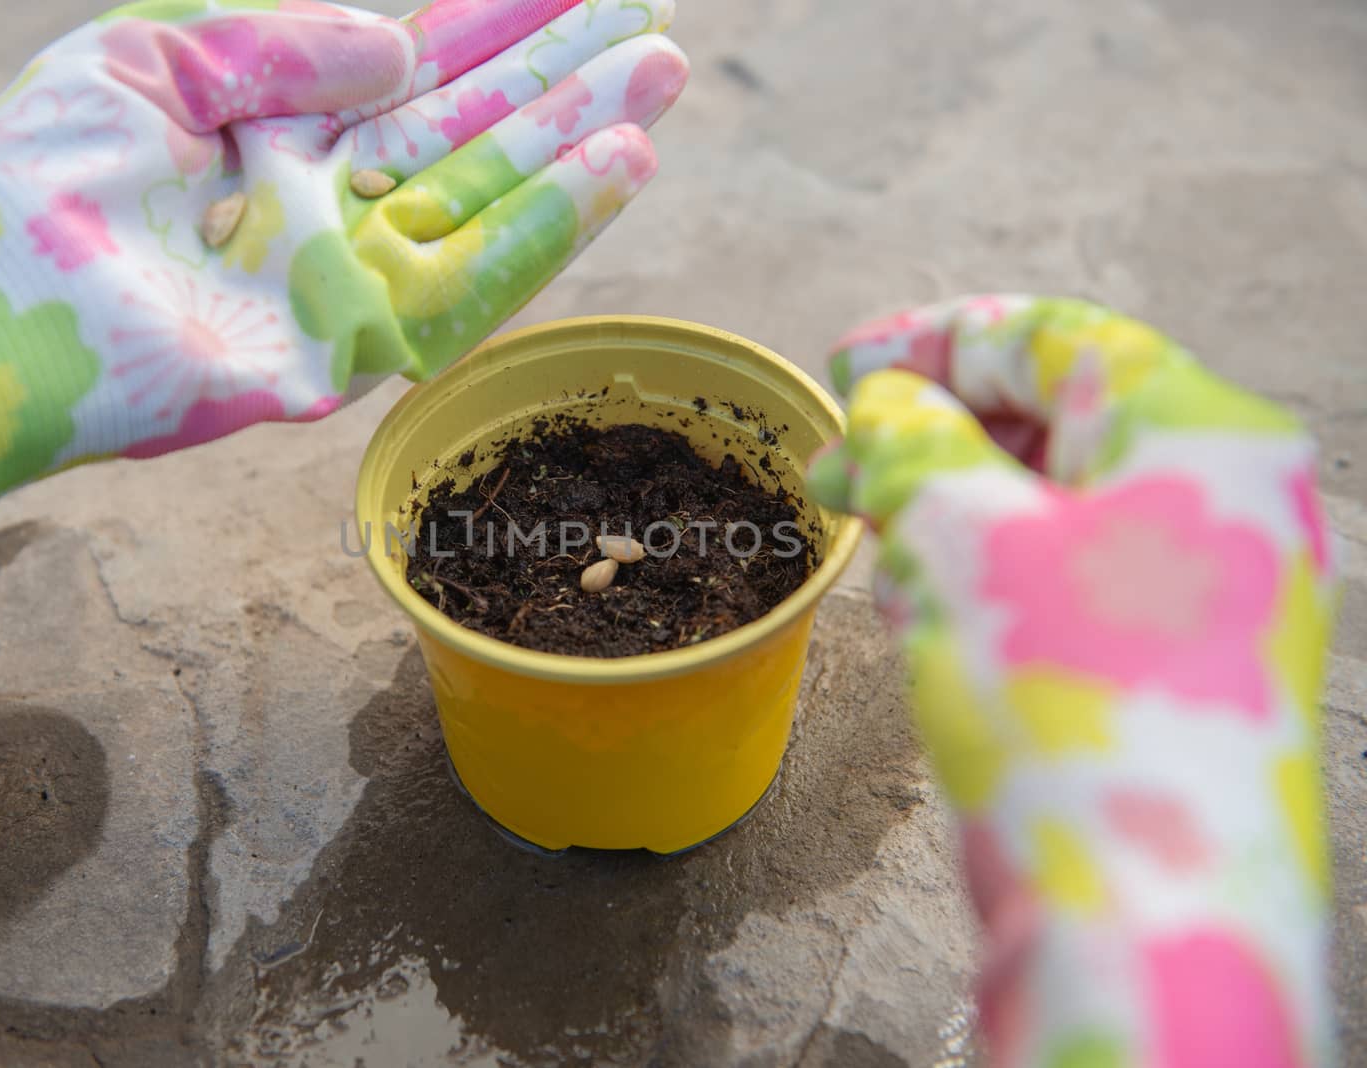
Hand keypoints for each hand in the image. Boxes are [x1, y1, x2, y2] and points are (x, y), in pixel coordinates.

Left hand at [0, 0, 686, 614]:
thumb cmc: (29, 182)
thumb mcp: (145, 60)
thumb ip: (278, 40)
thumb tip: (404, 42)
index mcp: (273, 119)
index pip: (413, 60)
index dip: (498, 17)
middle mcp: (321, 194)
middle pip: (469, 124)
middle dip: (561, 74)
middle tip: (656, 25)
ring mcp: (341, 273)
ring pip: (486, 198)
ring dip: (576, 143)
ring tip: (660, 82)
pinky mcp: (351, 347)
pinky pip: (467, 285)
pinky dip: (543, 231)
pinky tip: (614, 173)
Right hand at [809, 296, 1337, 1066]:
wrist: (1144, 914)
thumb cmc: (1063, 707)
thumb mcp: (959, 539)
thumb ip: (912, 441)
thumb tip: (885, 405)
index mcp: (1198, 434)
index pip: (1057, 339)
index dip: (935, 339)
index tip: (842, 363)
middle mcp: (1231, 499)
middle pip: (1063, 419)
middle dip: (934, 434)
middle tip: (837, 465)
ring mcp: (1220, 586)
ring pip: (1062, 501)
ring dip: (953, 505)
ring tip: (870, 544)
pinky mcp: (1191, 662)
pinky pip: (1079, 576)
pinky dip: (994, 570)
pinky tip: (926, 606)